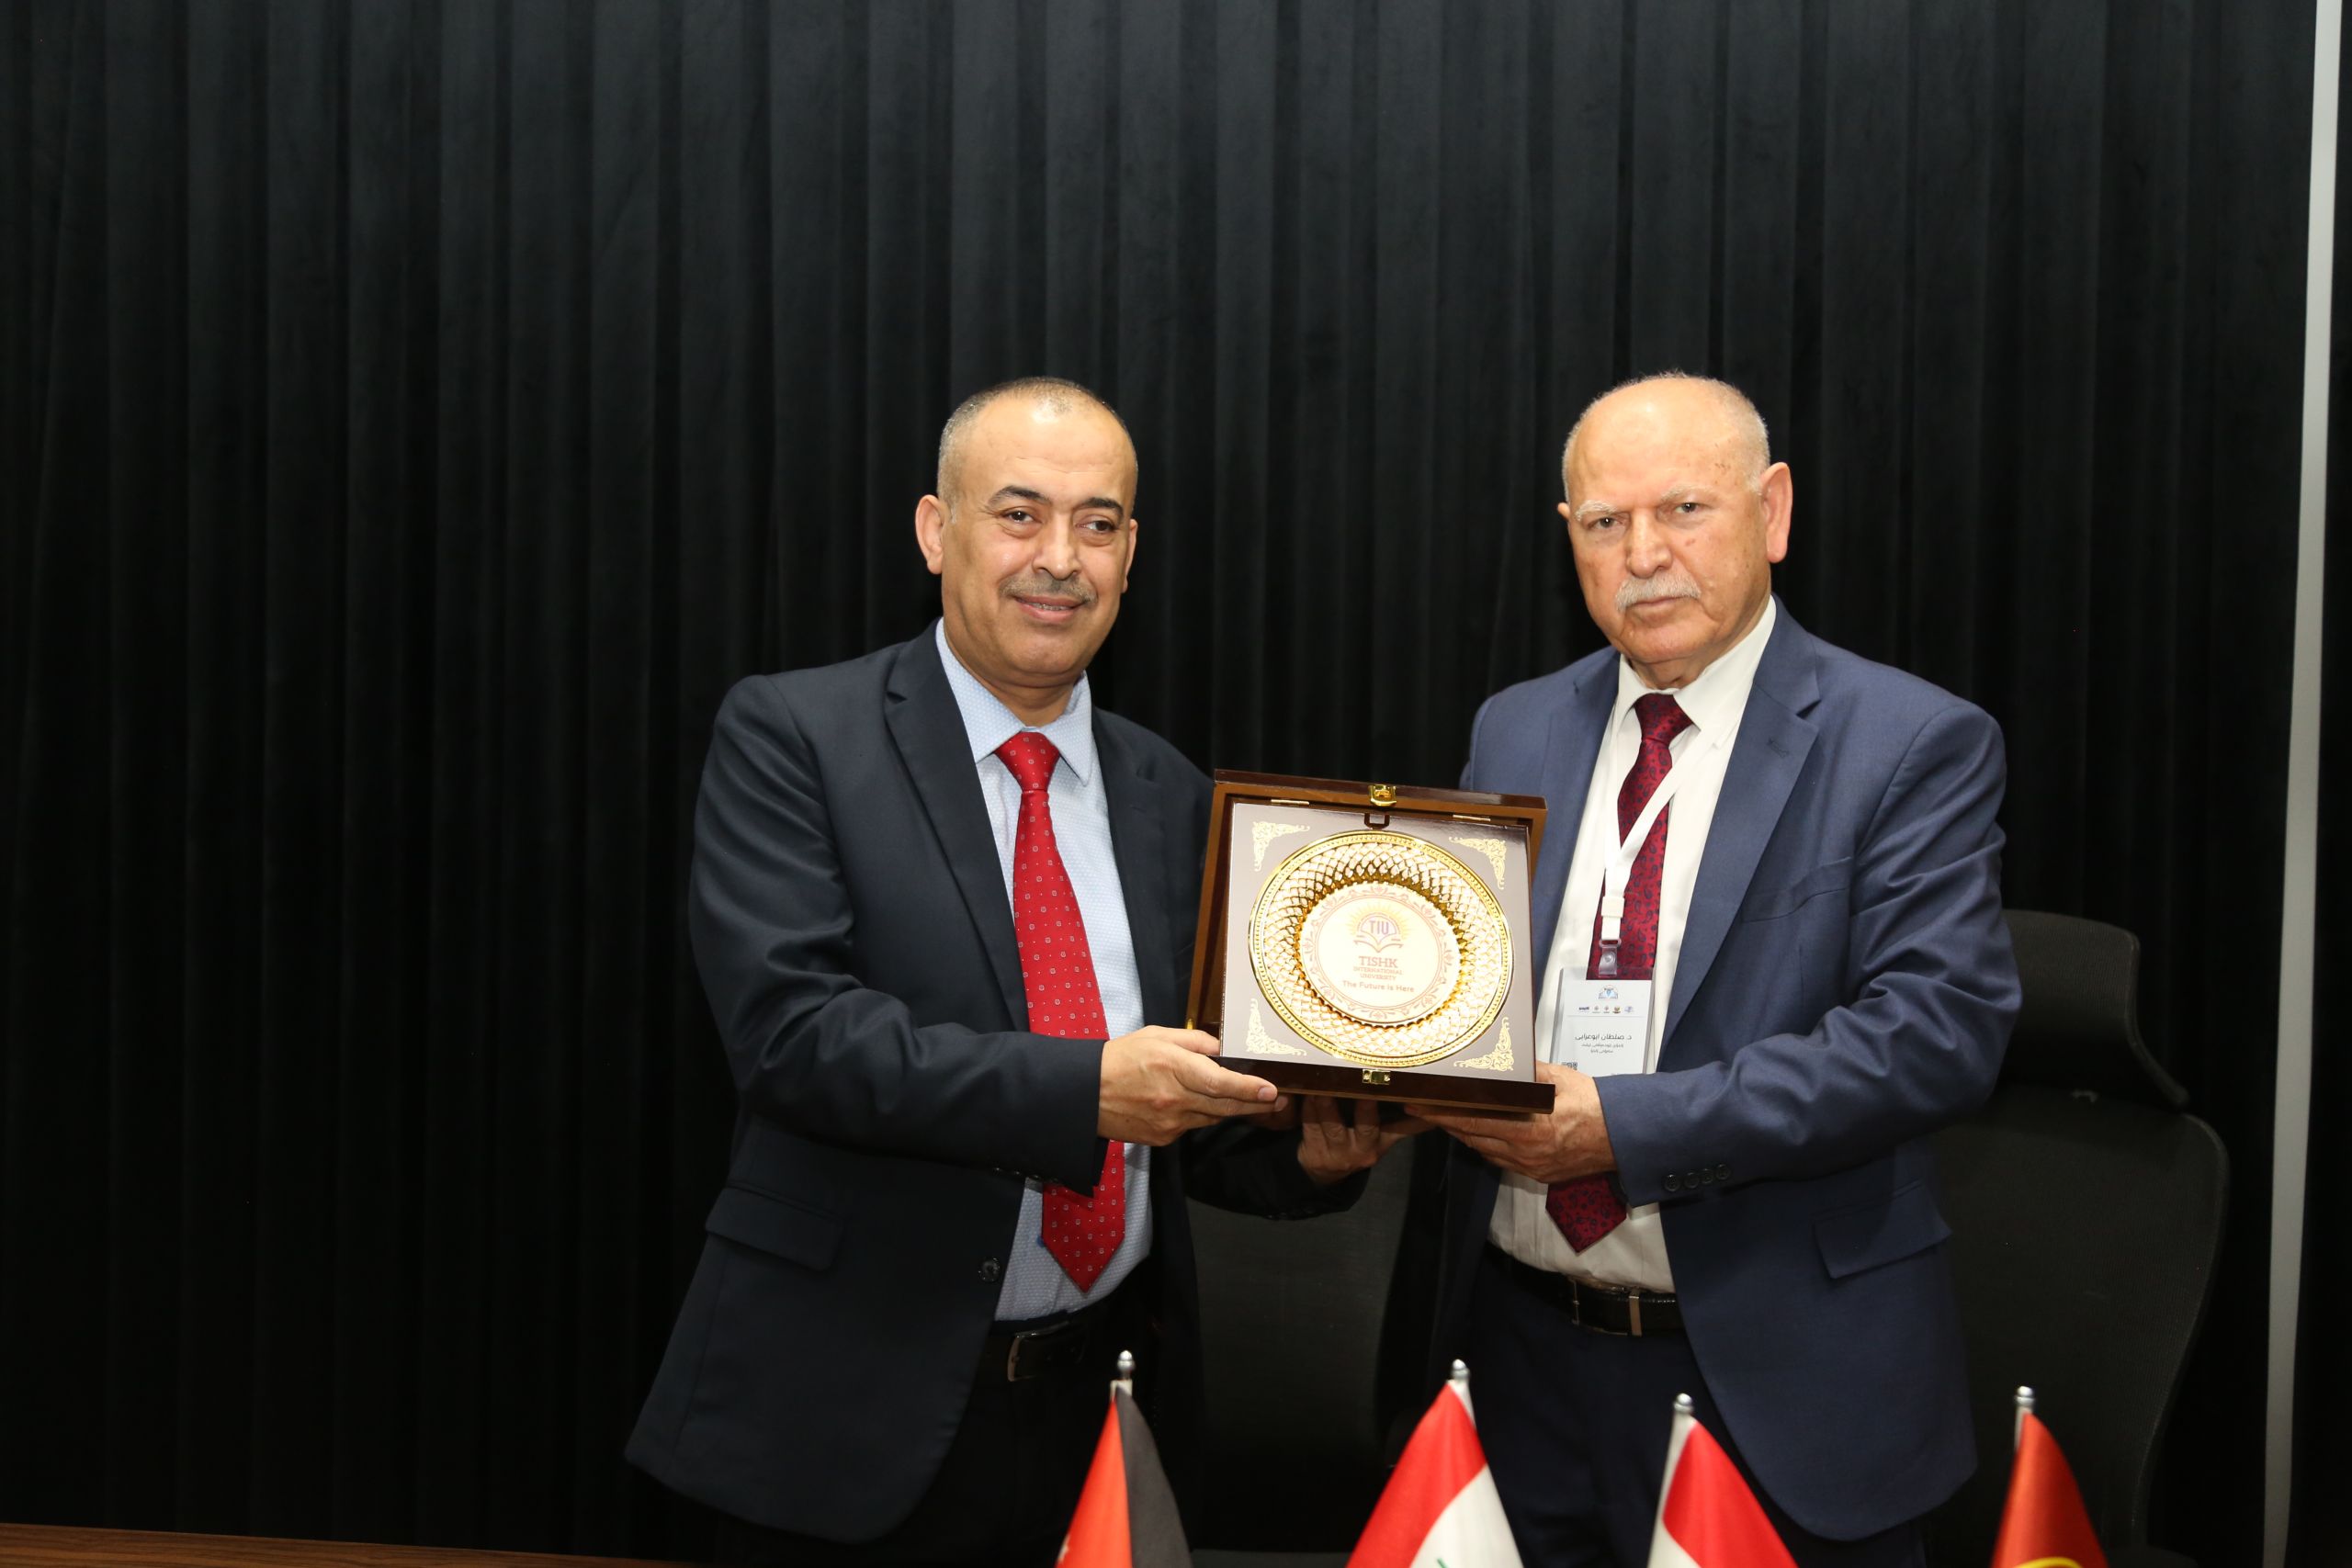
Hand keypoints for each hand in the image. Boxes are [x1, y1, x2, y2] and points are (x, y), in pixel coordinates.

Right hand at [1099, 1027, 1286, 1145]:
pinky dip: (1200, 1115)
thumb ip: (1194, 1041)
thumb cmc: (1120, 1058)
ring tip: (1248, 1100)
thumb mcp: (1157, 1036)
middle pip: (1226, 1106)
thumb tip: (1221, 1049)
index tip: (1272, 1090)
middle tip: (1278, 1100)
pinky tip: (1198, 1105)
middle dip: (1256, 1104)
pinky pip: (1192, 1126)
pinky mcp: (1162, 1138)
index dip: (1250, 1088)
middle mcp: (1174, 1099)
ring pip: (1211, 1118)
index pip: (1221, 1082)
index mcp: (1174, 1068)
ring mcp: (1169, 1123)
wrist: (1084, 1094)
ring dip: (1230, 1109)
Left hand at [1296, 1096, 1428, 1185]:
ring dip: (1327, 1101)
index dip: (1407, 1117)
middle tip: (1364, 1083)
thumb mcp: (1382, 1139)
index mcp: (1378, 1144)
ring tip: (1325, 1080)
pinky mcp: (1314, 1149)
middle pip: (1365, 1125)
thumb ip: (1405, 1124)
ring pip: (1332, 1124)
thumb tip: (1435, 1104)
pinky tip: (1305, 1091)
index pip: (1396, 1128)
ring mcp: (1336, 1151)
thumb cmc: (1356, 1144)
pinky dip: (1307, 1107)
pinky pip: (1310, 1125)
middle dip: (1364, 1105)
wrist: (1323, 1172)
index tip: (1407, 1098)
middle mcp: (1361, 1149)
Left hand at [1409, 1062, 1613, 1183]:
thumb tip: (1500, 1058)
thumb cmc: (1591, 1102)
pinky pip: (1502, 1161)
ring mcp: (1531, 1167)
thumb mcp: (1558, 1077)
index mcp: (1528, 1128)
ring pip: (1485, 1150)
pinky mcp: (1538, 1176)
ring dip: (1465, 1134)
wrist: (1623, 1135)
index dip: (1441, 1113)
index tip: (1417, 1104)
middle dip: (1445, 1122)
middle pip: (1472, 1137)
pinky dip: (1487, 1146)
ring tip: (1446, 1117)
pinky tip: (1479, 1132)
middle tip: (1420, 1108)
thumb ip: (1526, 1072)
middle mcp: (1525, 1152)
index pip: (1472, 1121)